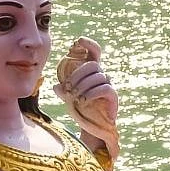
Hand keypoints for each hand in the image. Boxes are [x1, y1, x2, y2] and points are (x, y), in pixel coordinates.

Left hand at [55, 37, 119, 158]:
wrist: (92, 128)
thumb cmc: (81, 110)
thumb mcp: (68, 98)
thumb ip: (63, 90)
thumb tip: (56, 86)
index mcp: (91, 73)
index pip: (94, 52)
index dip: (89, 44)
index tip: (78, 41)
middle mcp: (101, 76)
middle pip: (92, 65)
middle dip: (77, 75)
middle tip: (68, 87)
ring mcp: (108, 85)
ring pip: (97, 76)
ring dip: (82, 86)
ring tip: (75, 97)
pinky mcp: (113, 97)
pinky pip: (105, 87)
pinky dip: (92, 92)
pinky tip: (84, 100)